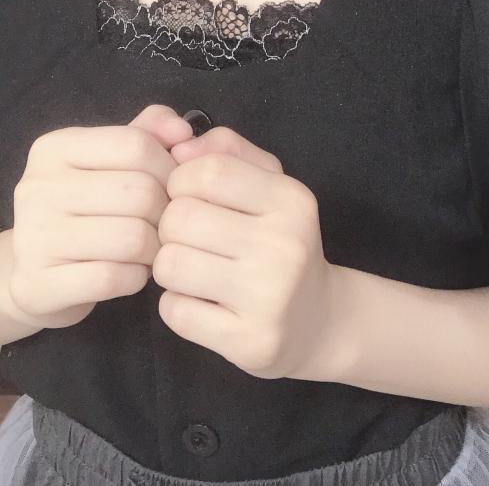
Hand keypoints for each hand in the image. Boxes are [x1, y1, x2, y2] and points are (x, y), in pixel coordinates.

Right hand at [1, 105, 193, 329]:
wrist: (32, 277)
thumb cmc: (85, 210)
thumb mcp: (110, 161)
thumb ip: (149, 132)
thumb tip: (184, 132)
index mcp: (55, 147)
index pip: (135, 144)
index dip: (170, 167)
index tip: (173, 187)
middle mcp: (37, 186)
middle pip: (140, 192)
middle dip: (166, 213)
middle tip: (164, 225)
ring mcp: (33, 237)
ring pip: (133, 238)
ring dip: (155, 249)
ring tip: (149, 249)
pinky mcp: (38, 285)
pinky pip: (114, 278)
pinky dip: (135, 278)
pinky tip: (130, 274)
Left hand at [154, 125, 344, 380]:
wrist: (319, 320)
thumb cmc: (281, 240)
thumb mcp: (269, 182)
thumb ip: (226, 150)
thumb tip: (178, 146)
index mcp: (291, 200)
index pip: (207, 172)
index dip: (181, 181)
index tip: (188, 196)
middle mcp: (285, 246)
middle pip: (179, 218)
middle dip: (170, 226)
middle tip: (188, 238)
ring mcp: (270, 298)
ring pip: (170, 265)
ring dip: (169, 266)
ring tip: (192, 268)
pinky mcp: (249, 342)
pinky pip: (175, 311)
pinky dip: (176, 304)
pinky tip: (201, 302)